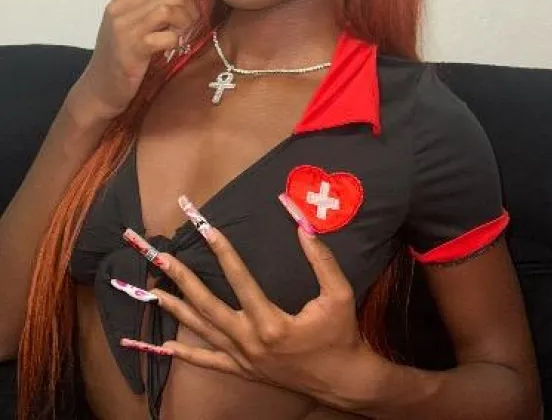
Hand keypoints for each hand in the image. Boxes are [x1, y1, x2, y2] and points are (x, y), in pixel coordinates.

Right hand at [74, 0, 223, 119]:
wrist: (101, 90)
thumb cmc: (119, 56)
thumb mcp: (122, 20)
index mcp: (121, 1)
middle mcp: (121, 10)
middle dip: (189, 1)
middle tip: (190, 20)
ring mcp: (125, 28)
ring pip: (170, 8)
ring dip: (183, 23)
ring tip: (177, 37)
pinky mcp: (132, 48)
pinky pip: (167, 35)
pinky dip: (175, 42)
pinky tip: (169, 49)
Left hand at [150, 220, 377, 409]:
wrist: (343, 381)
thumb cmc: (340, 335)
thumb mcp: (339, 294)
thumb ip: (321, 259)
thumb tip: (304, 226)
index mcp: (271, 323)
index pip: (239, 279)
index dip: (221, 250)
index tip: (204, 228)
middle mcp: (250, 341)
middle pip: (207, 305)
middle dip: (181, 278)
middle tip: (160, 257)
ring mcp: (243, 358)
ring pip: (201, 331)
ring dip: (175, 309)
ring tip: (152, 291)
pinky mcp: (244, 370)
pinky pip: (209, 362)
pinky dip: (185, 354)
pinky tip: (163, 346)